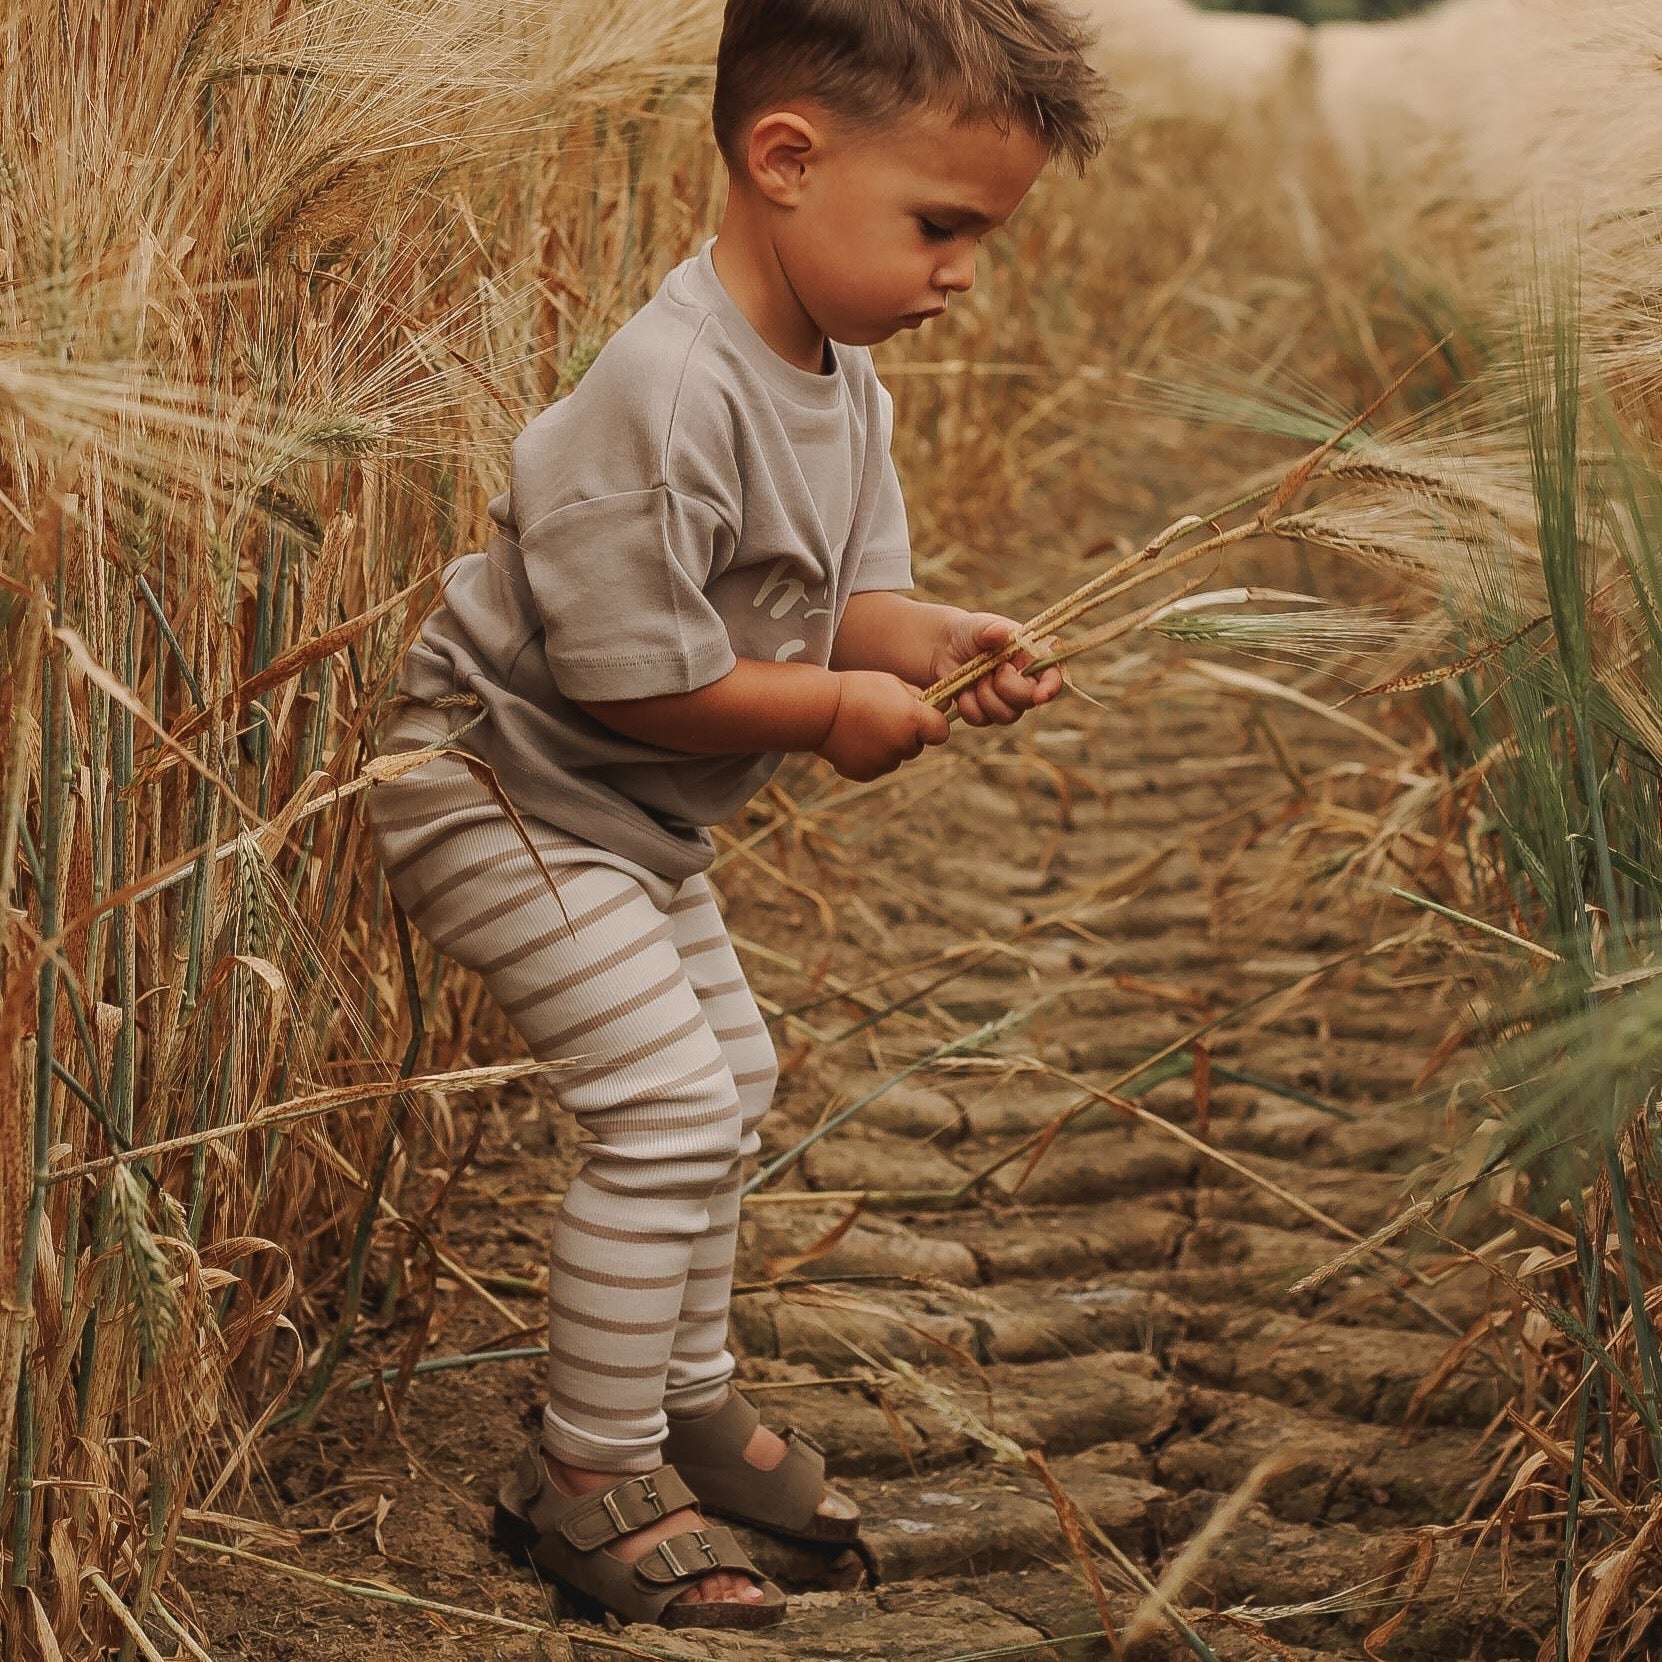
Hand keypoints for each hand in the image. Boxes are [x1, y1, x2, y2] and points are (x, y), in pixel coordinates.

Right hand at [814, 671, 950, 781]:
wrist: (819, 710)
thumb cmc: (857, 690)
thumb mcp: (892, 683)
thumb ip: (917, 698)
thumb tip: (933, 707)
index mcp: (914, 720)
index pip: (941, 732)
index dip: (933, 726)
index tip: (923, 720)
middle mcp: (903, 745)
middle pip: (916, 746)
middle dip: (906, 736)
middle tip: (882, 718)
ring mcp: (884, 763)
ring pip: (895, 758)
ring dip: (886, 747)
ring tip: (863, 728)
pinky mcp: (867, 774)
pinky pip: (875, 767)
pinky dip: (868, 758)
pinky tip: (853, 741)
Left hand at [929, 611, 1062, 726]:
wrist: (944, 648)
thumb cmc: (970, 632)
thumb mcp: (979, 626)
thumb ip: (991, 629)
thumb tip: (1001, 632)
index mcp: (1033, 659)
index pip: (1053, 677)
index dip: (1050, 688)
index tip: (1040, 695)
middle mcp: (1025, 683)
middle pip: (1029, 701)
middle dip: (1007, 688)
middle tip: (994, 669)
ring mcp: (1007, 701)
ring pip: (1006, 715)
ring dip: (986, 696)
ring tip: (975, 677)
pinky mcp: (986, 713)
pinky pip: (981, 719)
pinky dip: (968, 704)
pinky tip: (963, 689)